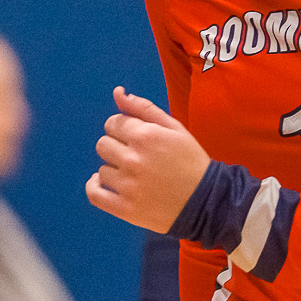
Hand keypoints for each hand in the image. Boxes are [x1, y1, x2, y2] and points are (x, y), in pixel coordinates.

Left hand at [87, 87, 211, 231]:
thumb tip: (118, 92)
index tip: (136, 138)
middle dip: (116, 147)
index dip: (123, 128)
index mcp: (145, 136)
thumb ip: (144, 108)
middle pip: (103, 145)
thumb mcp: (174, 128)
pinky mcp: (125, 208)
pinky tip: (103, 183)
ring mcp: (128, 185)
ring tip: (134, 175)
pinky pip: (94, 194)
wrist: (206, 201)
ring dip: (114, 170)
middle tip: (136, 156)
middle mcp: (133, 159)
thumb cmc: (190, 161)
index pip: (113, 123)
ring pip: (102, 169)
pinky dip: (94, 187)